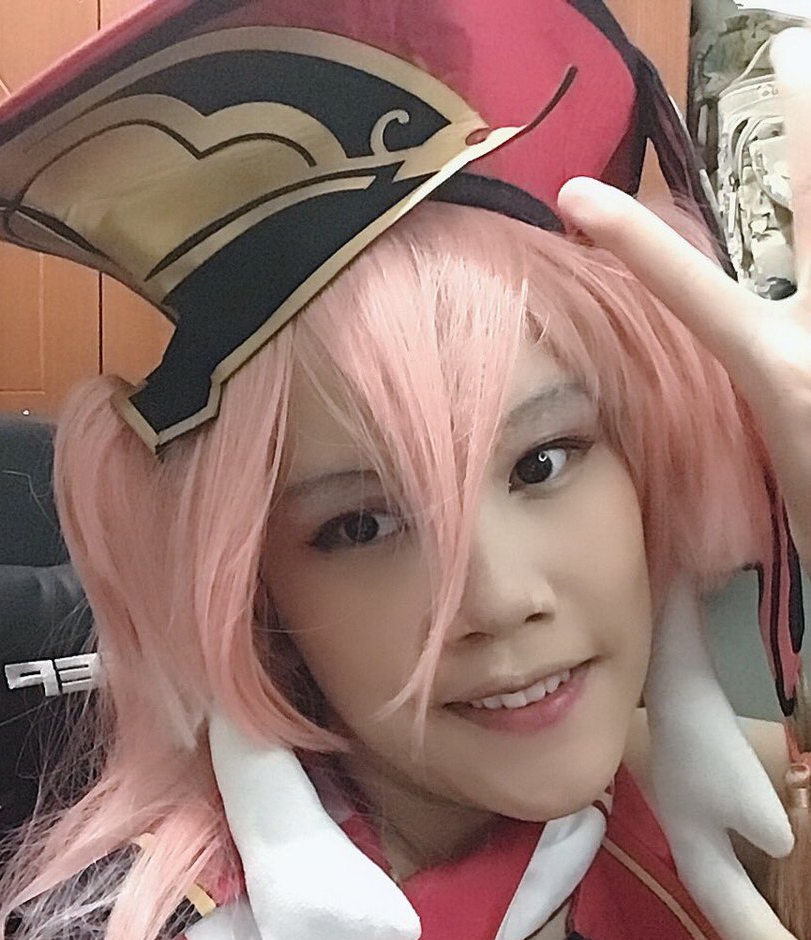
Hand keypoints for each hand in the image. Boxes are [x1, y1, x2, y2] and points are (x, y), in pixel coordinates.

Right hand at [557, 27, 810, 567]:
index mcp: (779, 377)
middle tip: (794, 45)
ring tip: (807, 75)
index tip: (578, 200)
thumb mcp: (776, 469)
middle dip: (806, 122)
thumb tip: (742, 368)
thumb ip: (756, 400)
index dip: (635, 243)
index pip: (693, 294)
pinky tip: (807, 214)